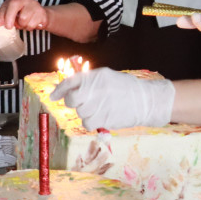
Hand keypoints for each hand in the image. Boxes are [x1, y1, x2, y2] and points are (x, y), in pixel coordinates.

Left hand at [0, 0, 49, 30]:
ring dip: (22, 25)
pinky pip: (32, 25)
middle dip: (12, 20)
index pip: (11, 4)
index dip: (5, 15)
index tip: (2, 25)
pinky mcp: (42, 14)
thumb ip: (2, 16)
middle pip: (18, 10)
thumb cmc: (22, 13)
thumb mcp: (10, 12)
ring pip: (25, 20)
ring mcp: (36, 6)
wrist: (39, 14)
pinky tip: (31, 23)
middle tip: (9, 27)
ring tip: (23, 22)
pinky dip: (29, 27)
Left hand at [49, 68, 174, 129]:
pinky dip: (91, 122)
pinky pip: (87, 123)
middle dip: (72, 102)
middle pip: (72, 99)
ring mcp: (99, 104)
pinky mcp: (103, 118)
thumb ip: (89, 81)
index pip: (70, 82)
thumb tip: (69, 89)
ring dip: (85, 112)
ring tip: (99, 108)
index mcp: (96, 76)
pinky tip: (101, 117)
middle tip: (80, 103)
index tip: (53, 96)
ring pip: (80, 113)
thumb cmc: (127, 89)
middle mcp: (96, 89)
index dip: (59, 90)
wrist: (146, 101)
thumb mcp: (108, 77)